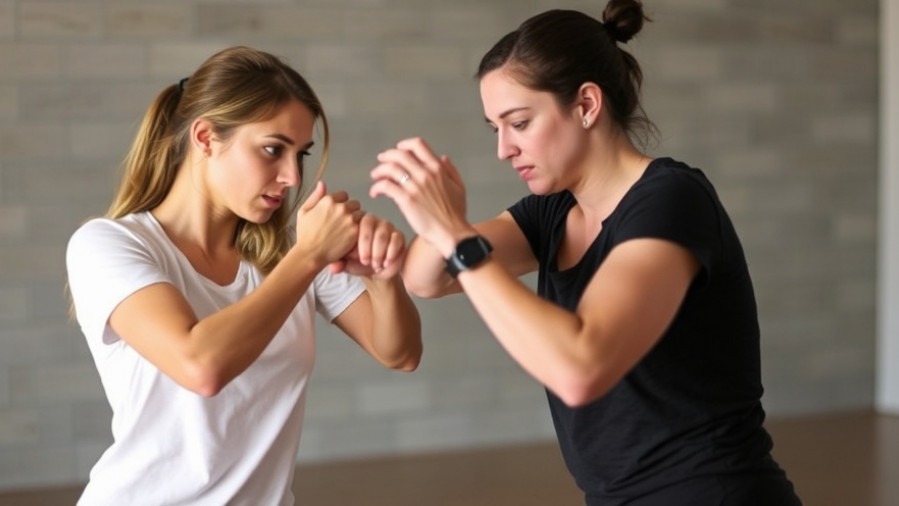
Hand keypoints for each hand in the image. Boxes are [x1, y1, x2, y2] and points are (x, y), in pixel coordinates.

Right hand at [294, 180, 362, 269]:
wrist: (310, 254)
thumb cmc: (305, 234)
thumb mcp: (304, 212)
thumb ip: (315, 196)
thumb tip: (322, 183)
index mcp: (328, 200)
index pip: (344, 195)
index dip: (341, 204)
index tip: (337, 214)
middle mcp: (340, 207)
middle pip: (354, 204)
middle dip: (351, 211)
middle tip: (344, 223)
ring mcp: (349, 219)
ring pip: (361, 214)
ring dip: (357, 220)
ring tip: (348, 231)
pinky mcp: (355, 231)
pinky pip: (364, 226)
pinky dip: (360, 230)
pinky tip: (352, 236)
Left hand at [340, 214, 406, 279]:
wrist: (375, 272)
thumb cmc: (357, 263)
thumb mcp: (345, 264)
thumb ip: (338, 264)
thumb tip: (333, 268)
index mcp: (356, 222)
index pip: (355, 221)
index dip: (354, 240)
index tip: (353, 257)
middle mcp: (372, 220)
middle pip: (369, 223)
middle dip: (367, 246)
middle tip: (364, 262)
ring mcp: (387, 226)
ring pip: (383, 232)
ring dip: (378, 251)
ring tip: (375, 265)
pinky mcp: (399, 235)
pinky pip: (396, 238)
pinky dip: (391, 252)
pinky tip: (386, 263)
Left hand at [369, 137, 471, 255]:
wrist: (451, 233)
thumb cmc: (456, 214)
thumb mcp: (459, 187)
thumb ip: (451, 170)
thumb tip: (443, 157)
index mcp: (437, 168)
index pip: (417, 145)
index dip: (404, 144)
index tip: (398, 149)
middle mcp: (425, 174)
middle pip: (399, 155)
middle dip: (387, 156)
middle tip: (381, 161)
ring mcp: (415, 187)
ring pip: (390, 169)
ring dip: (379, 170)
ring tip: (375, 176)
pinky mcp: (406, 200)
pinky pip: (386, 186)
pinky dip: (377, 187)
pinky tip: (375, 193)